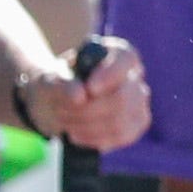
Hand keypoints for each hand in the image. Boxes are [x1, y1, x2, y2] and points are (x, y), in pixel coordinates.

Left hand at [14, 39, 149, 154]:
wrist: (60, 103)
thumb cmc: (60, 84)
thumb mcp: (53, 79)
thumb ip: (63, 83)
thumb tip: (80, 96)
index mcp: (118, 53)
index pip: (126, 59)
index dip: (110, 75)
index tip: (90, 88)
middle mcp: (134, 75)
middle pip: (123, 97)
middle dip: (87, 110)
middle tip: (61, 110)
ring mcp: (140, 101)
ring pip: (120, 121)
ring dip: (85, 126)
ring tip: (65, 121)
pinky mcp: (137, 124)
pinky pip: (120, 136)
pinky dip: (93, 138)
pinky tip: (77, 132)